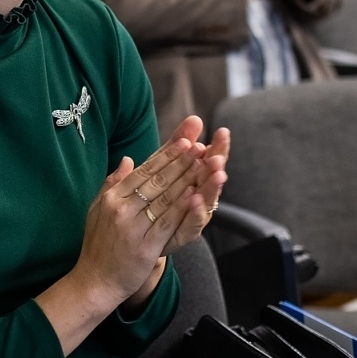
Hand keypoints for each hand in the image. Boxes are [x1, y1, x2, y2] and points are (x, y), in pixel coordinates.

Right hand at [70, 125, 208, 306]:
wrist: (95, 281)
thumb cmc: (98, 245)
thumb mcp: (98, 209)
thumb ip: (113, 183)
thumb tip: (128, 160)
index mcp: (112, 197)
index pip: (144, 171)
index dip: (166, 155)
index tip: (184, 141)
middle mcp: (121, 209)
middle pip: (157, 181)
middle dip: (181, 162)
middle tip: (199, 146)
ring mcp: (132, 228)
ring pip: (165, 199)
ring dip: (186, 180)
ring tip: (204, 165)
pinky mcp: (145, 247)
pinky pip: (167, 223)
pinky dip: (182, 208)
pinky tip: (196, 195)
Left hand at [161, 125, 230, 255]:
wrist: (133, 239)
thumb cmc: (151, 199)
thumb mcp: (161, 167)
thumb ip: (177, 144)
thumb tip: (195, 118)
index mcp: (196, 179)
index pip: (211, 160)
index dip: (218, 147)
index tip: (223, 132)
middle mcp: (199, 198)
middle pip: (212, 178)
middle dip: (217, 165)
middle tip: (219, 155)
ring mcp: (193, 217)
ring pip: (207, 201)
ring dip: (211, 187)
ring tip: (217, 173)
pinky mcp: (182, 235)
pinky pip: (191, 225)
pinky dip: (194, 213)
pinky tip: (195, 199)